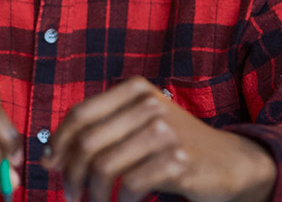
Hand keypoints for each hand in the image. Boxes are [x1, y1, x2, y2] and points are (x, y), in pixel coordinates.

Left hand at [41, 77, 275, 201]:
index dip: (59, 143)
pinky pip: (130, 186)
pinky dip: (121, 201)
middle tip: (70, 194)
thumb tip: (50, 159)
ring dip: (92, 193)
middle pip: (87, 142)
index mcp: (135, 90)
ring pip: (104, 166)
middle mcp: (150, 105)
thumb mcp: (137, 127)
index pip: (80, 114)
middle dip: (71, 173)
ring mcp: (165, 132)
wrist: (231, 162)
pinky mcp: (178, 162)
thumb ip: (99, 134)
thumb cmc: (174, 146)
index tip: (50, 166)